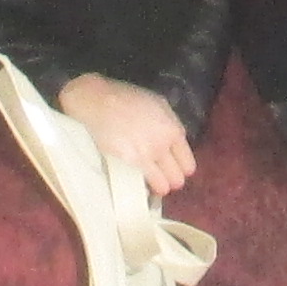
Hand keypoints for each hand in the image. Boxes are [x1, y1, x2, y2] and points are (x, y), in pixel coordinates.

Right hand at [60, 72, 196, 197]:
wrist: (98, 101)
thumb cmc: (126, 99)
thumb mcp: (157, 104)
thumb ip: (169, 124)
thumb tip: (173, 140)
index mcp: (173, 129)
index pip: (188, 163)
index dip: (181, 169)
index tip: (173, 169)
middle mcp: (164, 144)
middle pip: (178, 178)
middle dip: (171, 180)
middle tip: (161, 176)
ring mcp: (148, 154)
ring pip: (164, 186)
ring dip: (159, 187)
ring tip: (151, 183)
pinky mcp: (130, 161)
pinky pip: (145, 183)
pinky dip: (144, 186)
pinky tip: (139, 182)